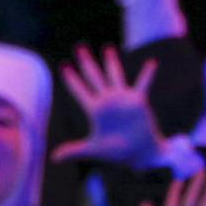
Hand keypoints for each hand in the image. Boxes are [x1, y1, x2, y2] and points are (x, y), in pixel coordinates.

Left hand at [54, 45, 165, 166]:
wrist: (141, 154)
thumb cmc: (119, 152)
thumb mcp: (94, 150)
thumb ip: (74, 151)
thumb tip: (53, 158)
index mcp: (96, 110)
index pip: (80, 91)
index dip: (71, 79)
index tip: (63, 66)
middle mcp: (108, 101)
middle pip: (94, 77)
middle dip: (86, 63)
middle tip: (79, 47)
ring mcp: (123, 99)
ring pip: (115, 75)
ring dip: (111, 62)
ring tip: (107, 48)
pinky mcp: (138, 101)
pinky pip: (143, 84)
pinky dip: (147, 75)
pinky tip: (152, 63)